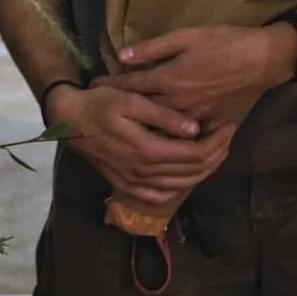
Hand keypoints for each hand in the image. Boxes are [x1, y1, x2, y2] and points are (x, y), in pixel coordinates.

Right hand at [48, 81, 234, 206]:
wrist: (68, 120)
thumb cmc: (99, 103)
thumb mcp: (131, 100)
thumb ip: (163, 116)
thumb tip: (195, 129)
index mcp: (148, 150)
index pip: (195, 154)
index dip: (217, 142)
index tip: (228, 126)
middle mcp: (144, 172)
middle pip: (193, 172)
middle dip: (216, 155)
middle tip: (228, 137)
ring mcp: (134, 182)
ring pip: (180, 185)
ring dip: (203, 171)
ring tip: (216, 152)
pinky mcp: (125, 185)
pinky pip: (159, 195)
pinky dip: (179, 188)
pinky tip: (186, 177)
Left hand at [110, 24, 293, 127]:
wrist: (262, 60)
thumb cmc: (224, 42)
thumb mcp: (186, 36)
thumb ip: (153, 48)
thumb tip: (122, 55)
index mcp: (168, 79)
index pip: (130, 86)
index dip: (110, 85)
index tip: (93, 88)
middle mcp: (177, 103)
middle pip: (141, 113)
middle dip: (120, 111)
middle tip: (100, 112)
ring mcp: (194, 117)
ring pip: (160, 130)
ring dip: (141, 128)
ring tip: (121, 129)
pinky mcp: (210, 124)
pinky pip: (185, 137)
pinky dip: (170, 138)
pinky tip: (158, 140)